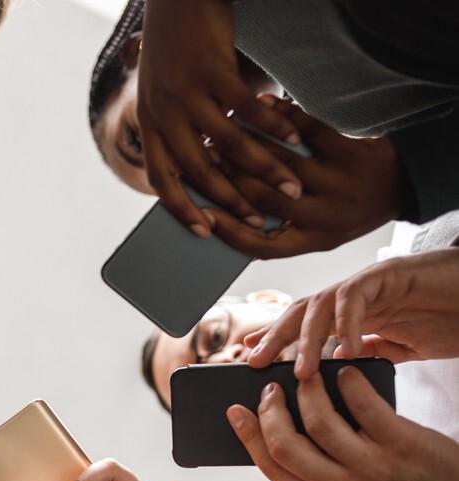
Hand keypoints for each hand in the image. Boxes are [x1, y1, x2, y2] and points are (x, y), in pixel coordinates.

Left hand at [137, 0, 300, 237]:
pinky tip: (293, 138)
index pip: (161, 179)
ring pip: (228, 145)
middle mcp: (162, 113)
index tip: (204, 232)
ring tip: (290, 187)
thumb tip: (206, 167)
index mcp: (149, 122)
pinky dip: (272, 126)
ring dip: (262, 169)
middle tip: (262, 221)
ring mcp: (185, 93)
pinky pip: (245, 110)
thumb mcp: (166, 90)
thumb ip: (181, 126)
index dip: (181, 209)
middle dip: (232, 201)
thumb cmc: (178, 47)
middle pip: (198, 172)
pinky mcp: (211, 71)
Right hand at [210, 97, 407, 258]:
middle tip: (207, 157)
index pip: (263, 247)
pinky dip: (283, 116)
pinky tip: (264, 105)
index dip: (230, 233)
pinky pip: (309, 132)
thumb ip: (283, 229)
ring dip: (250, 145)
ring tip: (226, 131)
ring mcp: (343, 188)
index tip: (203, 215)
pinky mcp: (354, 156)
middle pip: (267, 202)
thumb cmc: (350, 204)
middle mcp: (329, 220)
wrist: (405, 181)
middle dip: (231, 178)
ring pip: (283, 166)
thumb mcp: (321, 228)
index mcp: (315, 240)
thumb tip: (225, 220)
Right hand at [229, 370, 458, 480]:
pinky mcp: (401, 444)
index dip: (247, 435)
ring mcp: (372, 467)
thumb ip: (313, 476)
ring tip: (305, 376)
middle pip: (286, 444)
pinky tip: (346, 373)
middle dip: (271, 410)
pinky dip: (348, 382)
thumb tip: (276, 431)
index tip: (236, 411)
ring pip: (320, 421)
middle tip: (270, 389)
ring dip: (306, 390)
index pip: (271, 467)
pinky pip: (364, 405)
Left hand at [245, 248, 458, 378]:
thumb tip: (343, 366)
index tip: (249, 356)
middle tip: (255, 362)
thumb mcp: (406, 346)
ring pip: (321, 304)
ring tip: (301, 371)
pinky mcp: (388, 272)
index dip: (275, 336)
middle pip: (301, 311)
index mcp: (353, 312)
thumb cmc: (450, 316)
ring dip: (306, 338)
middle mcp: (353, 295)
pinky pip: (356, 296)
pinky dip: (348, 324)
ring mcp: (368, 282)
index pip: (304, 323)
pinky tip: (345, 351)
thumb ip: (374, 351)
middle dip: (275, 336)